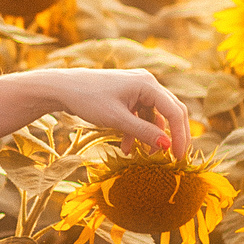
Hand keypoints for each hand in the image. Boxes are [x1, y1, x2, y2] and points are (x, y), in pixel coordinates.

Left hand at [45, 67, 193, 155]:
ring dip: (150, 137)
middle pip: (170, 112)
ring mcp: (137, 89)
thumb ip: (143, 132)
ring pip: (155, 117)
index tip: (179, 158)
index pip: (174, 111)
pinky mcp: (128, 97)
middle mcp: (146, 83)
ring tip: (144, 156)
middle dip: (171, 137)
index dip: (180, 136)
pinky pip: (141, 116)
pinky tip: (127, 149)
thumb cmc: (88, 99)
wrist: (62, 89)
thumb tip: (167, 146)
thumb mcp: (116, 119)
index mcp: (147, 84)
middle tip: (174, 159)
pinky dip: (137, 132)